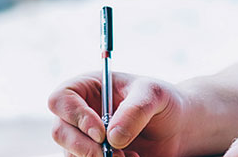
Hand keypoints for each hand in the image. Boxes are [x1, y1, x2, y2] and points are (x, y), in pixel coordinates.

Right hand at [47, 71, 191, 156]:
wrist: (177, 127)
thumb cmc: (162, 101)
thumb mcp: (154, 95)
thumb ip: (135, 110)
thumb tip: (112, 137)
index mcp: (87, 88)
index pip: (61, 99)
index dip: (74, 116)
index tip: (100, 133)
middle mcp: (80, 113)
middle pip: (60, 131)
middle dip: (83, 147)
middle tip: (110, 154)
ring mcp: (84, 137)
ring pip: (71, 153)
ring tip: (129, 155)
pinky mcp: (93, 156)